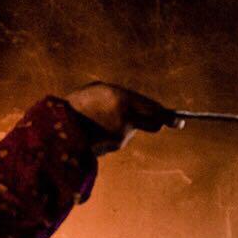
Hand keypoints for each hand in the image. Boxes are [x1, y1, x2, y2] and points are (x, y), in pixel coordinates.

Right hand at [64, 81, 178, 150]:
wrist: (57, 129)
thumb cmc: (78, 105)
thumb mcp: (99, 91)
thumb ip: (121, 98)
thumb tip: (142, 109)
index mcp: (121, 100)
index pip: (153, 110)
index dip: (168, 116)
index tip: (180, 121)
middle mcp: (124, 120)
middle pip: (153, 123)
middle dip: (159, 121)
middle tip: (174, 122)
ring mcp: (119, 136)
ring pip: (131, 130)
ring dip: (123, 125)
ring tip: (100, 117)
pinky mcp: (112, 146)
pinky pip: (118, 137)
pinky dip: (111, 133)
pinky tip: (96, 128)